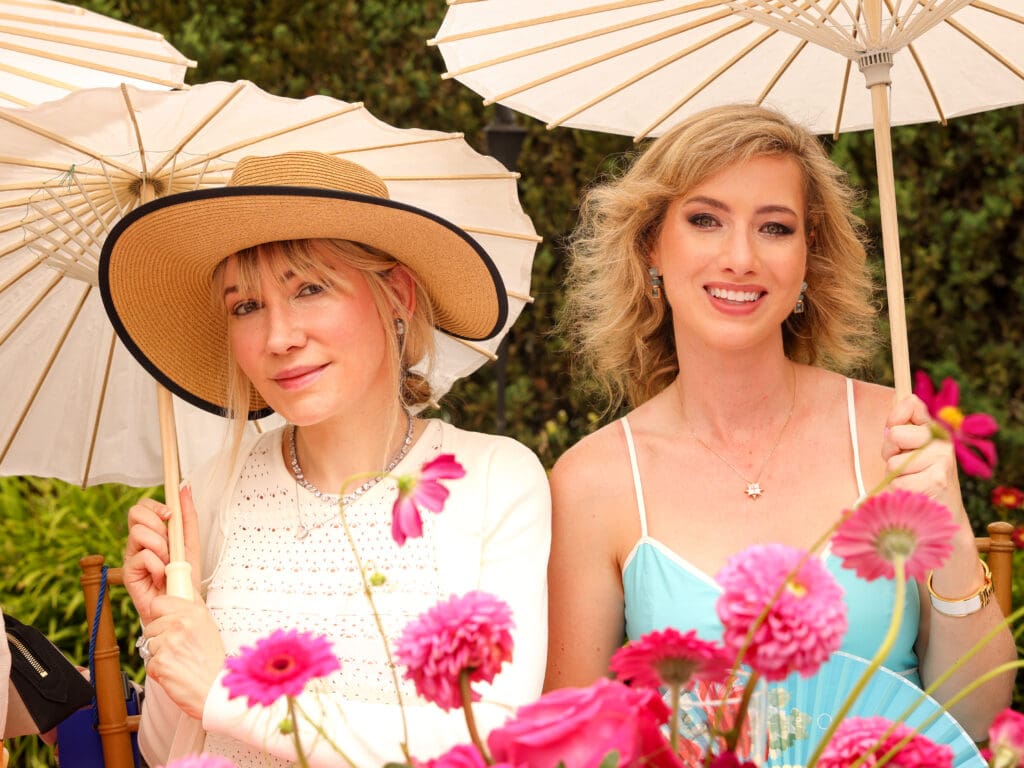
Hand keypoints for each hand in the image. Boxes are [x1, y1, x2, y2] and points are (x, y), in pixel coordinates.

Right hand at [124, 485, 200, 625]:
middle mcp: (138, 542)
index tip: (170, 515)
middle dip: (158, 524)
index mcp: (151, 532)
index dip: (155, 506)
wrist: (183, 602)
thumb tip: (184, 487)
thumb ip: (188, 515)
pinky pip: (143, 556)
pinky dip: (158, 566)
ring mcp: (131, 556)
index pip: (142, 506)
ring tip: (167, 563)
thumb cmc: (184, 575)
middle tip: (168, 543)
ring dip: (161, 548)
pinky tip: (160, 576)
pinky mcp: (128, 572)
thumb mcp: (191, 541)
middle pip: (135, 513)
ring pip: (139, 533)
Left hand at [141, 593, 225, 719]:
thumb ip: (190, 612)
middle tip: (177, 649)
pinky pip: (149, 663)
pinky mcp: (161, 661)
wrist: (216, 689)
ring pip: (148, 645)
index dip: (159, 615)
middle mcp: (181, 624)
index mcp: (194, 613)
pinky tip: (174, 672)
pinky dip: (158, 671)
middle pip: (150, 626)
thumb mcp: (208, 628)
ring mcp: (170, 642)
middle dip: (159, 639)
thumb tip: (177, 594)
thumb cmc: (213, 662)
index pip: (158, 602)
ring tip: (178, 662)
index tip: (166, 624)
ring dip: (159, 656)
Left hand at [881, 394, 963, 519]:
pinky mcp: (936, 480)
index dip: (894, 418)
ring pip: (893, 462)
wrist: (942, 513)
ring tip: (911, 481)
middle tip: (901, 464)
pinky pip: (897, 481)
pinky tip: (914, 493)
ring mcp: (941, 460)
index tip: (894, 434)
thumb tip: (897, 405)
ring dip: (894, 475)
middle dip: (889, 452)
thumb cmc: (919, 478)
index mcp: (935, 430)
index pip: (910, 404)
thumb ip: (902, 427)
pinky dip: (899, 490)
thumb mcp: (910, 449)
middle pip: (895, 434)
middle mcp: (942, 442)